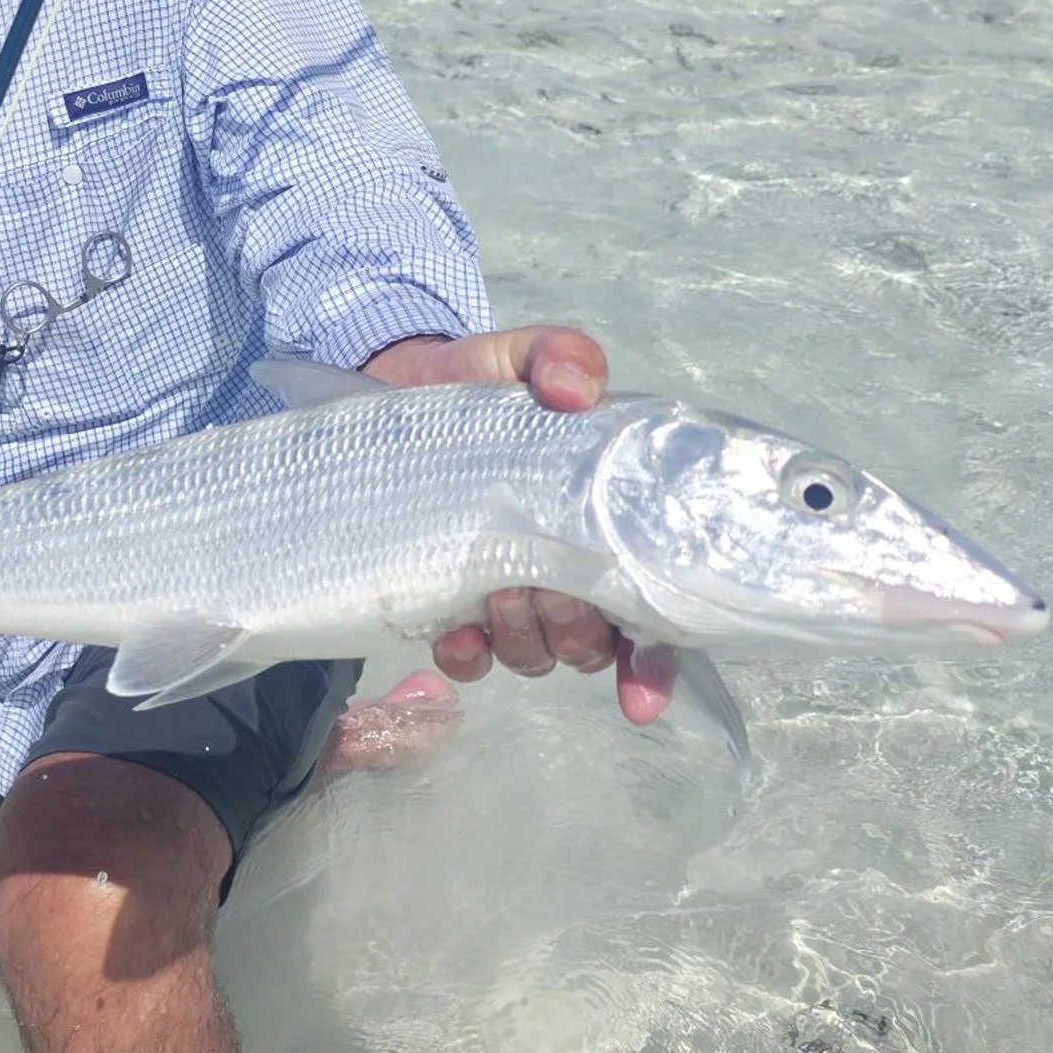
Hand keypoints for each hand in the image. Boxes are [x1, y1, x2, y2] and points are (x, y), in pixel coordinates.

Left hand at [360, 325, 672, 725]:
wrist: (399, 391)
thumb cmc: (478, 383)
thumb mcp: (520, 356)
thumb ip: (559, 357)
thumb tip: (577, 388)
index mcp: (603, 527)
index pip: (651, 614)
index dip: (652, 664)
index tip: (641, 696)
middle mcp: (564, 574)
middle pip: (593, 643)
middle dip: (577, 629)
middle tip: (547, 586)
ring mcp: (506, 596)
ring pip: (536, 655)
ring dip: (525, 638)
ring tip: (499, 594)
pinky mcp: (447, 602)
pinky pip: (470, 659)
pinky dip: (467, 655)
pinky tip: (456, 634)